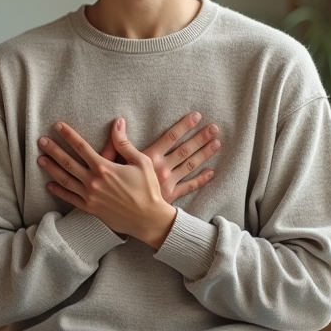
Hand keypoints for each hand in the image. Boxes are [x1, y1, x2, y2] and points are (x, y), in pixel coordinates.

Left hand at [37, 119, 176, 248]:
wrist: (148, 219)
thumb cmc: (148, 189)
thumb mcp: (141, 162)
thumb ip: (124, 143)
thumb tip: (117, 123)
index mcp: (104, 168)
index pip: (81, 147)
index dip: (69, 135)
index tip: (58, 126)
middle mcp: (93, 181)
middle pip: (68, 162)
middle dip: (53, 150)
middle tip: (41, 141)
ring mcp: (90, 196)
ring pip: (65, 180)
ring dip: (51, 169)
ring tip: (40, 159)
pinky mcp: (90, 209)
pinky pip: (70, 199)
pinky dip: (59, 191)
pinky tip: (50, 185)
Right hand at [96, 112, 220, 202]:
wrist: (125, 213)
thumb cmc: (117, 186)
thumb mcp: (113, 162)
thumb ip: (118, 142)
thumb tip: (119, 121)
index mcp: (149, 158)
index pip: (170, 137)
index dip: (184, 126)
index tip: (197, 117)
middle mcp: (162, 168)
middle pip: (185, 150)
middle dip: (200, 138)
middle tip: (214, 128)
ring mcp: (169, 182)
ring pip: (190, 165)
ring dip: (204, 154)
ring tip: (216, 143)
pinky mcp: (172, 196)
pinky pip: (189, 186)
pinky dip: (201, 180)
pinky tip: (211, 172)